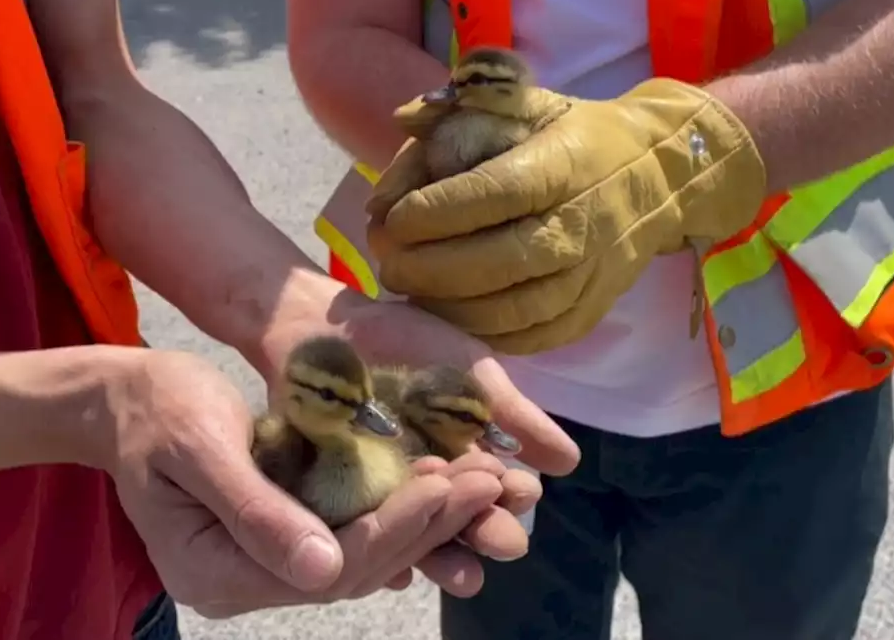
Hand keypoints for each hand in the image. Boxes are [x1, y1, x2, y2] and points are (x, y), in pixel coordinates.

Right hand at [96, 349, 514, 617]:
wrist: (126, 400)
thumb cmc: (156, 410)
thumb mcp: (200, 446)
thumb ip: (256, 511)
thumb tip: (322, 571)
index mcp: (215, 572)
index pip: (326, 565)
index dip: (392, 526)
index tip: (448, 482)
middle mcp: (242, 583)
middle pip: (352, 568)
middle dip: (424, 525)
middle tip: (488, 481)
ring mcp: (261, 566)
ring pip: (359, 555)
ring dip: (422, 521)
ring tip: (482, 481)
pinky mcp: (280, 539)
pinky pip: (348, 535)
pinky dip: (396, 511)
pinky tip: (444, 485)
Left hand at [254, 269, 572, 568]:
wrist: (325, 321)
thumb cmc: (407, 343)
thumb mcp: (470, 373)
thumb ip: (513, 415)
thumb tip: (569, 462)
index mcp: (463, 462)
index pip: (494, 491)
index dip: (510, 498)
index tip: (524, 497)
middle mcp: (426, 487)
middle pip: (458, 523)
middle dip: (482, 534)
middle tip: (502, 543)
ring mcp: (382, 496)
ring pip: (414, 536)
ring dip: (439, 555)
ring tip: (459, 571)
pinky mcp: (334, 501)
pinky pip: (356, 532)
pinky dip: (374, 549)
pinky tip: (392, 566)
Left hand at [366, 78, 768, 354]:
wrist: (663, 175)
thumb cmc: (575, 136)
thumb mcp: (526, 102)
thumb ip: (460, 110)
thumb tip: (401, 120)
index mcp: (562, 166)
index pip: (491, 196)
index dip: (433, 212)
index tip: (388, 219)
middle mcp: (579, 225)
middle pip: (495, 262)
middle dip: (427, 268)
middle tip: (385, 262)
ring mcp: (589, 276)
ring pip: (509, 311)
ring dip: (446, 308)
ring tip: (409, 290)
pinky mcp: (590, 312)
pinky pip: (530, 338)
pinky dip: (481, 336)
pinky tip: (447, 317)